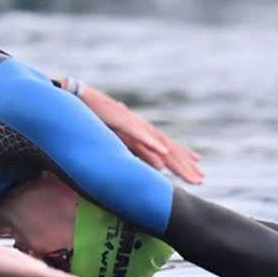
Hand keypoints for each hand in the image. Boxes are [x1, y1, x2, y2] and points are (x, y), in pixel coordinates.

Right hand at [77, 84, 203, 183]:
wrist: (77, 96)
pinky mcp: (120, 119)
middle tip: (200, 180)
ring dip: (174, 156)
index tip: (198, 172)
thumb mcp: (120, 138)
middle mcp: (141, 126)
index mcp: (142, 131)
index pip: (168, 148)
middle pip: (168, 148)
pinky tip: (162, 152)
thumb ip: (138, 151)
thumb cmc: (96, 118)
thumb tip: (156, 166)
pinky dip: (150, 142)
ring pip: (157, 141)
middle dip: (185, 164)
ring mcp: (132, 121)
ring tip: (190, 168)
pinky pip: (137, 133)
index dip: (183, 160)